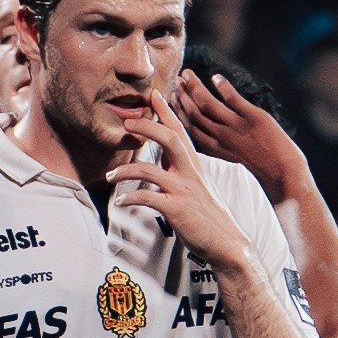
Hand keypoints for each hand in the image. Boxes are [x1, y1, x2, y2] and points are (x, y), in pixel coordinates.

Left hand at [103, 106, 258, 284]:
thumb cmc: (208, 215)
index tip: (154, 94)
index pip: (180, 131)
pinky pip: (147, 198)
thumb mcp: (196, 186)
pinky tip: (122, 202)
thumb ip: (179, 170)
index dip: (166, 112)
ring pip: (149, 170)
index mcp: (193, 165)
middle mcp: (189, 173)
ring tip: (111, 176)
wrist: (227, 243)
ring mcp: (183, 190)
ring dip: (125, 171)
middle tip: (127, 123)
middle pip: (169, 139)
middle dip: (146, 127)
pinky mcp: (176, 209)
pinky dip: (130, 198)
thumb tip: (161, 159)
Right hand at [177, 69, 308, 194]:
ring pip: (209, 104)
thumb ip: (217, 142)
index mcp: (215, 148)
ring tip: (187, 74)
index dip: (178, 111)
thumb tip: (205, 131)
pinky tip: (215, 77)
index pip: (190, 126)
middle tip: (175, 81)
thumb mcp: (232, 155)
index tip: (171, 98)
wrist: (284, 172)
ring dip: (196, 88)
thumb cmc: (259, 164)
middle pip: (195, 113)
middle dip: (183, 96)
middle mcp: (222, 137)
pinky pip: (233, 99)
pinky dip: (223, 87)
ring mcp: (237, 127)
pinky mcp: (254, 118)